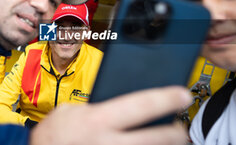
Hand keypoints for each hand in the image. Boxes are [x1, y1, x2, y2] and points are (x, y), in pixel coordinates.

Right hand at [30, 86, 191, 144]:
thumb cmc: (53, 136)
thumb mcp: (69, 112)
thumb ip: (95, 108)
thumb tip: (119, 107)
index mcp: (98, 119)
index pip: (140, 105)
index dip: (165, 98)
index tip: (182, 94)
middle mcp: (108, 142)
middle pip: (155, 138)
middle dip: (175, 133)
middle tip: (182, 128)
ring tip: (168, 140)